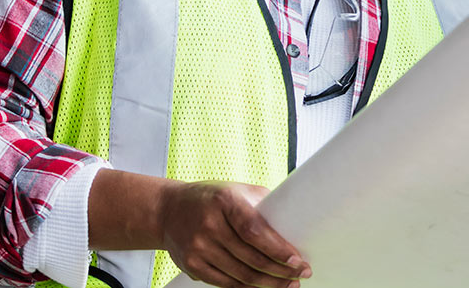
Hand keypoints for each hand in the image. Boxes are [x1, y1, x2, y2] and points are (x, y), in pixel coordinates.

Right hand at [158, 181, 309, 287]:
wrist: (168, 210)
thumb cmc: (211, 199)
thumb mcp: (236, 190)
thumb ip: (262, 204)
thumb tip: (294, 223)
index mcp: (224, 201)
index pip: (255, 231)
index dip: (278, 249)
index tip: (297, 261)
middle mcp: (208, 224)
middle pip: (250, 258)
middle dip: (280, 271)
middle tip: (300, 275)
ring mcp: (197, 247)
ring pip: (240, 275)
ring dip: (267, 283)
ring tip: (287, 284)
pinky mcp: (191, 265)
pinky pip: (225, 283)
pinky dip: (246, 287)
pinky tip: (261, 286)